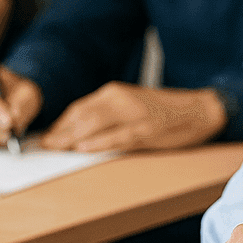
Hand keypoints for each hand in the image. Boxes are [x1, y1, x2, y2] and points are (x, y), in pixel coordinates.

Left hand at [39, 82, 225, 152]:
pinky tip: (83, 149)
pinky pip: (117, 136)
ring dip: (72, 139)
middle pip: (81, 116)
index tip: (45, 139)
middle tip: (44, 148)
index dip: (59, 125)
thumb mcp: (130, 107)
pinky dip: (98, 143)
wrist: (198, 110)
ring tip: (55, 150)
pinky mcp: (147, 129)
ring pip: (95, 124)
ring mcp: (134, 114)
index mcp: (114, 93)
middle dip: (60, 133)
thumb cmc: (163, 112)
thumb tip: (74, 134)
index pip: (78, 109)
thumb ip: (105, 116)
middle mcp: (121, 99)